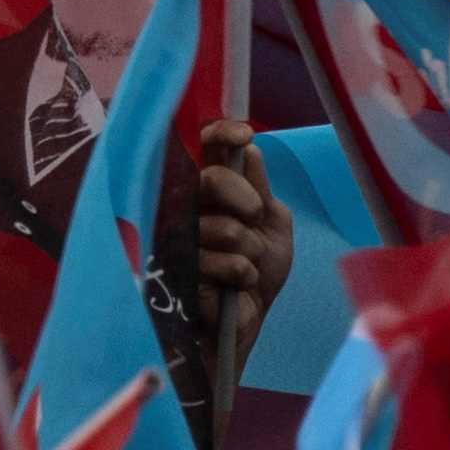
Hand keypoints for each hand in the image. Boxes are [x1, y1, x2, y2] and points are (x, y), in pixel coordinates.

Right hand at [170, 121, 289, 317]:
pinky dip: (243, 273)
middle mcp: (187, 204)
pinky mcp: (177, 269)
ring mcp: (179, 236)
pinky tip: (236, 284)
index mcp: (210, 188)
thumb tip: (250, 152)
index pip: (206, 148)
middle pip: (211, 179)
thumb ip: (261, 188)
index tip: (244, 134)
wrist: (249, 316)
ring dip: (249, 249)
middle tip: (253, 217)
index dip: (221, 133)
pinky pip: (223, 262)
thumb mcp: (272, 222)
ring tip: (246, 264)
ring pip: (224, 227)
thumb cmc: (258, 266)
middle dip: (244, 199)